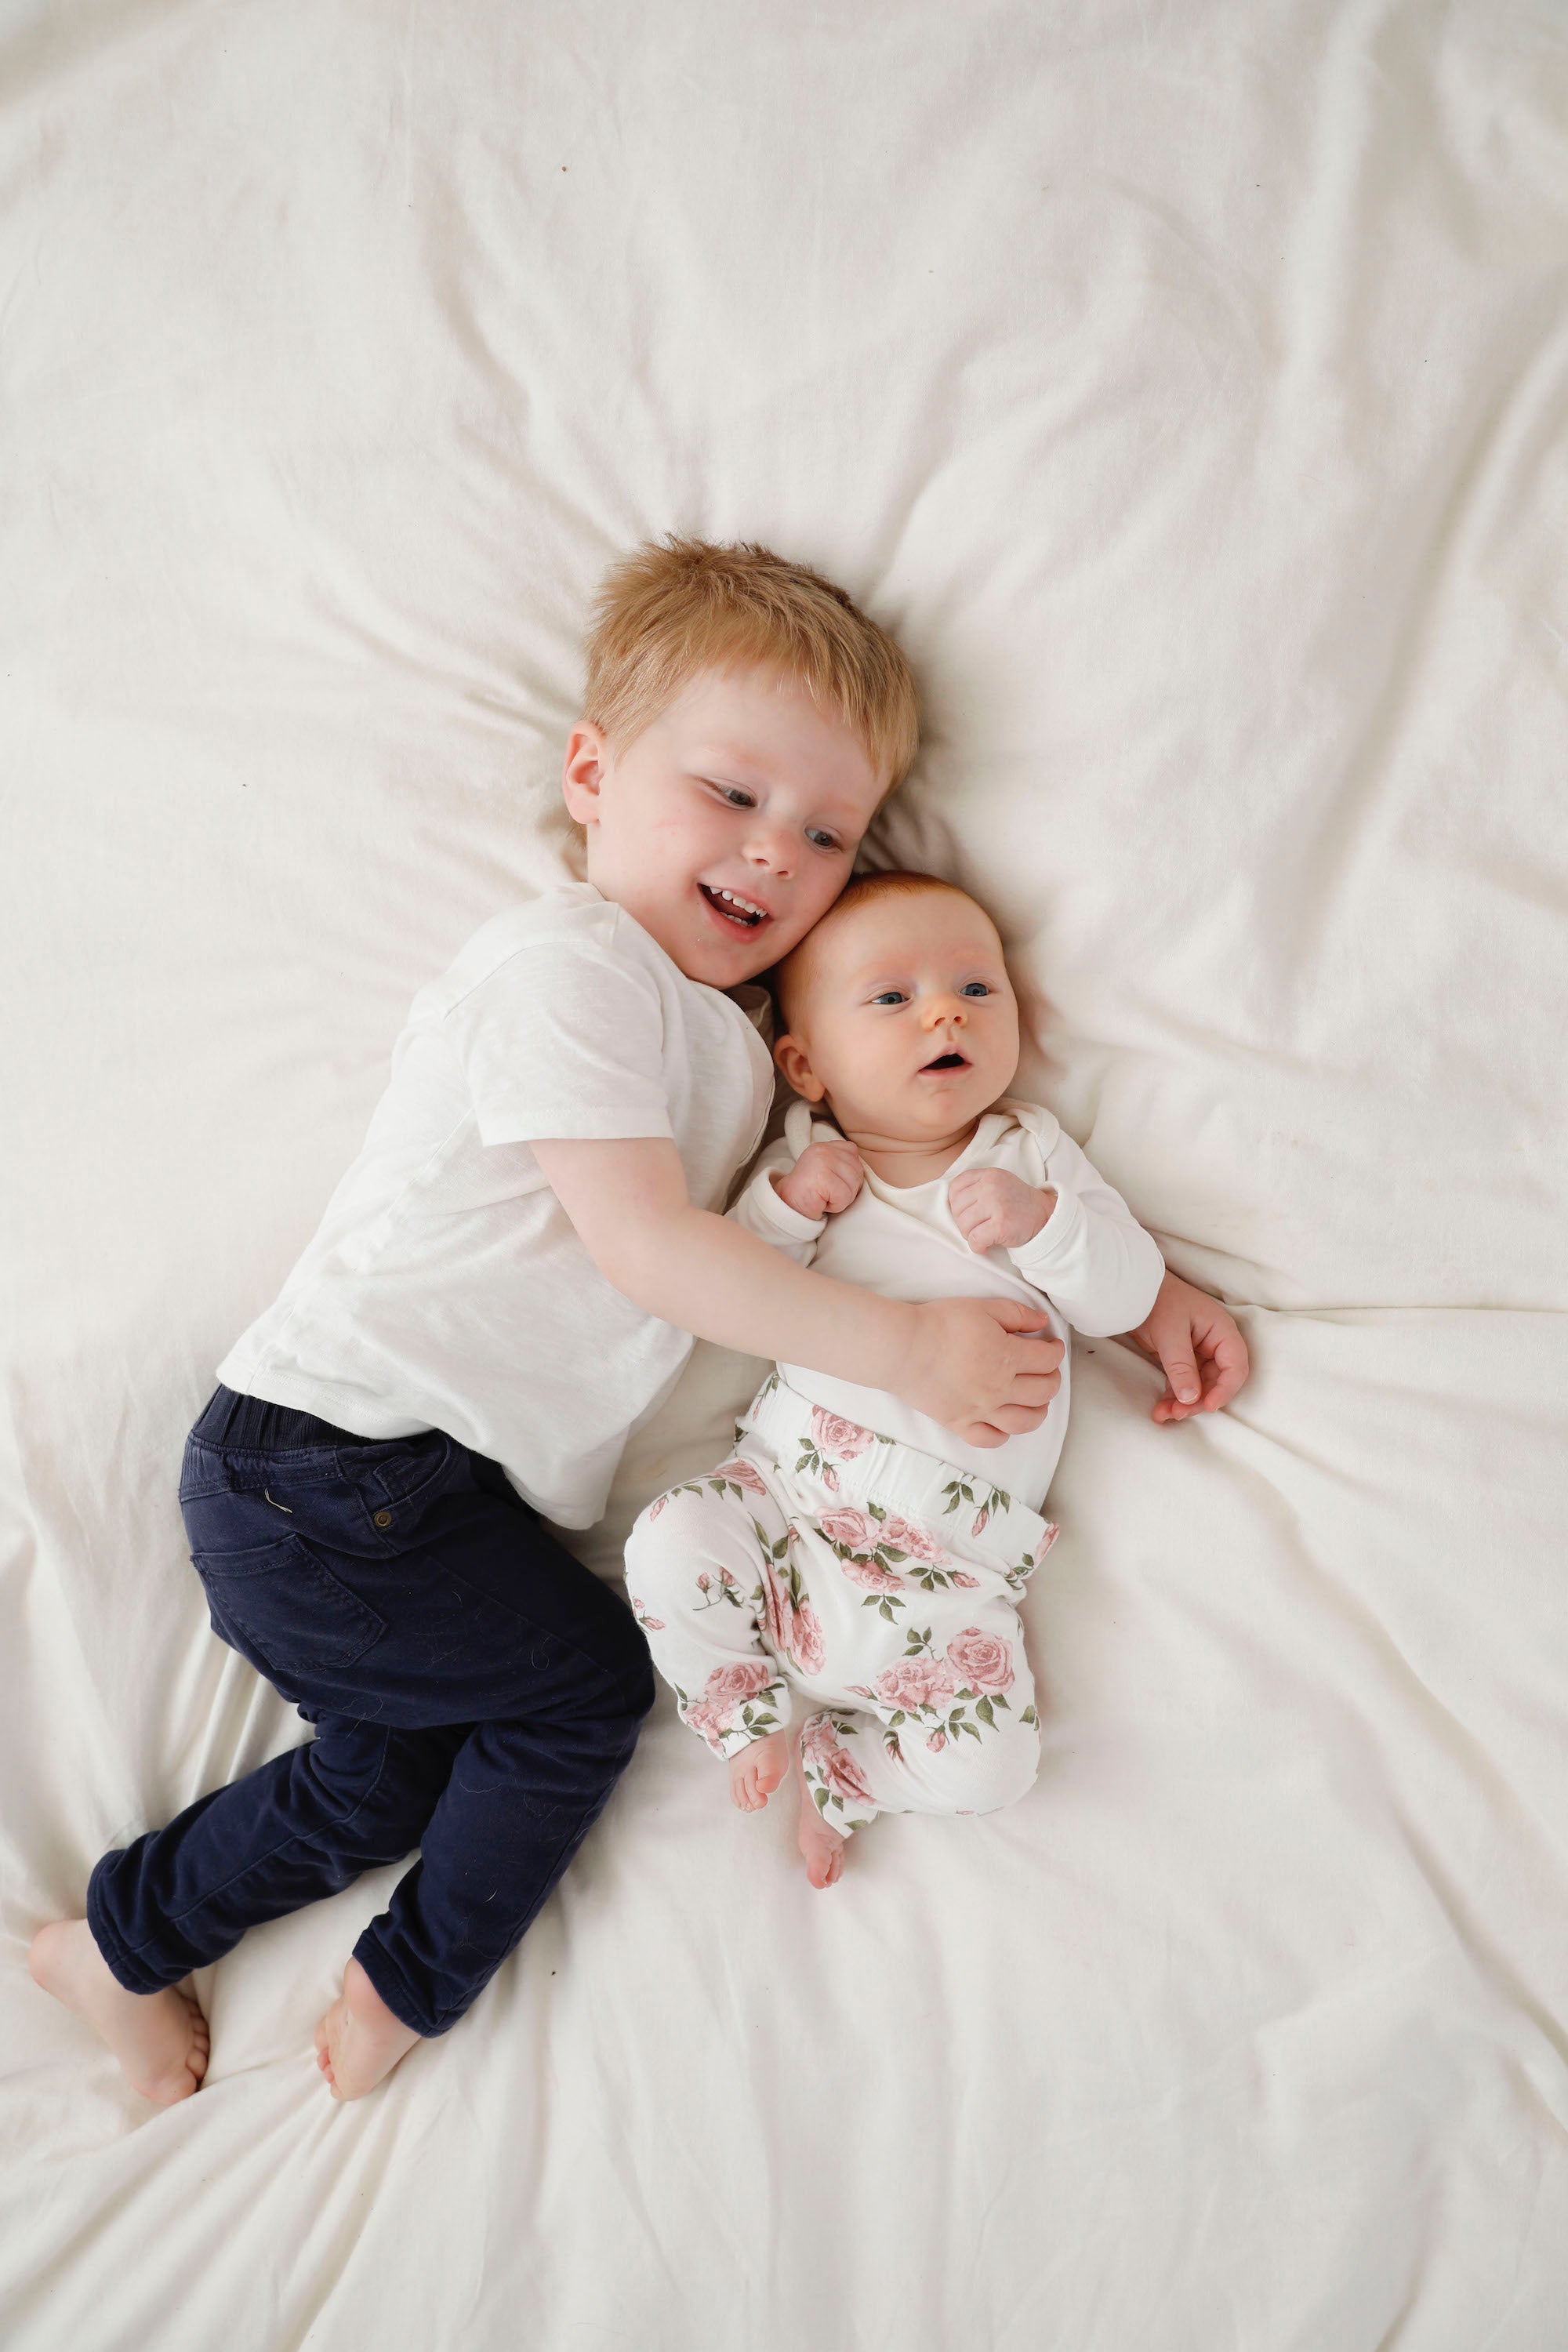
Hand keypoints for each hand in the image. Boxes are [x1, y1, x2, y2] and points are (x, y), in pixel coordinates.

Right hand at [774, 1140, 863, 1220]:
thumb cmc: (809, 1192)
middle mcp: (824, 1150)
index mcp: (825, 1146)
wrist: (786, 1206)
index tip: (830, 1181)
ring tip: (823, 1197)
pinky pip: (843, 1198)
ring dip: (840, 1199)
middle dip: (846, 1189)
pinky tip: (820, 1202)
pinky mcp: (822, 1178)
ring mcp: (822, 1162)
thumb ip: (841, 1163)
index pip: (853, 1153)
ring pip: (852, 1186)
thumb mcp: (826, 1170)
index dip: (847, 1173)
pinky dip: (834, 1206)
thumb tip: (860, 1169)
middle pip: (857, 1171)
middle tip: (826, 1192)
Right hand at [904, 1297, 1063, 1448]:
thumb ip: (1017, 1314)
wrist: (903, 1348)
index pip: (1048, 1360)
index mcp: (1007, 1357)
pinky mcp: (960, 1424)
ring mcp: (981, 1410)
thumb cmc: (940, 1324)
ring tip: (1036, 1400)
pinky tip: (1003, 1422)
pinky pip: (990, 1439)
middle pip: (1044, 1391)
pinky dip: (1003, 1434)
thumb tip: (1043, 1324)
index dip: (1056, 1351)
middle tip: (1046, 1369)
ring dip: (1038, 1411)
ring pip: (1024, 1422)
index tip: (1052, 1345)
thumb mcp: (982, 1307)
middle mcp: (1000, 1388)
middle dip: (1053, 1379)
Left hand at [948, 1167, 1055, 1253]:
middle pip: (957, 1209)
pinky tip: (987, 1245)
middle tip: (978, 1226)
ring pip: (963, 1225)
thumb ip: (976, 1186)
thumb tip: (951, 1204)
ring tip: (983, 1234)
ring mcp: (996, 1205)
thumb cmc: (1017, 1203)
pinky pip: (975, 1240)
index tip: (968, 1212)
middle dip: (963, 1222)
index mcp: (988, 1175)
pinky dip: (978, 1247)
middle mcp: (990, 1187)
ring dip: (970, 1235)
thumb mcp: (998, 1183)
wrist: (1044, 1216)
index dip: (956, 1204)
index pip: (955, 1187)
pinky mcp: (1001, 1224)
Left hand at [1123, 1270, 1249, 1422]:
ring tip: (1164, 1414)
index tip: (1207, 1406)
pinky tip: (1159, 1410)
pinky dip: (1173, 1397)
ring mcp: (1198, 1353)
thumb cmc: (1157, 1301)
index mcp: (1221, 1332)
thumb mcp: (1170, 1334)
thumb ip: (1181, 1367)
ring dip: (1184, 1403)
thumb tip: (1190, 1398)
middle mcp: (1214, 1344)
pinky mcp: (1181, 1360)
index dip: (1225, 1390)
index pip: (1235, 1366)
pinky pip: (1183, 1384)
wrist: (1131, 1290)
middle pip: (1217, 1381)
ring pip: (1199, 1387)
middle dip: (1198, 1401)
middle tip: (1178, 1412)